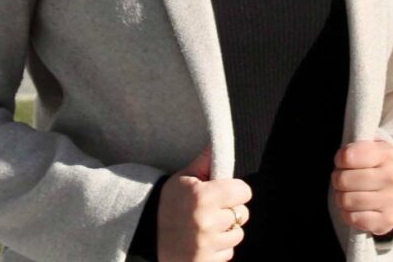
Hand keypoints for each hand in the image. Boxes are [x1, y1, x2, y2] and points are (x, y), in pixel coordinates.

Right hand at [158, 146, 251, 261]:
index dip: (236, 190)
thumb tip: (217, 141)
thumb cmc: (169, 203)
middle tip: (213, 209)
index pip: (243, 191)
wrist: (149, 235)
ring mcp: (207, 245)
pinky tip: (204, 242)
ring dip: (227, 230)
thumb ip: (204, 162)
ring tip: (208, 226)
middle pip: (242, 213)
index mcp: (203, 196)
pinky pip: (229, 253)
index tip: (226, 191)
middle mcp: (207, 221)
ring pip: (238, 234)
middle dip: (231, 210)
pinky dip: (220, 248)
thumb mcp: (182, 178)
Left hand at [332, 140, 392, 236]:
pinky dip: (347, 214)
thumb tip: (342, 158)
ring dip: (341, 197)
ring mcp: (391, 201)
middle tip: (343, 179)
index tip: (342, 162)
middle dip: (337, 179)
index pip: (348, 156)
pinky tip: (354, 208)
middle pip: (344, 180)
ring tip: (347, 193)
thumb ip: (354, 148)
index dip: (339, 159)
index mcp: (387, 154)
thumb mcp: (368, 148)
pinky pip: (353, 218)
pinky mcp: (387, 221)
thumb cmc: (373, 166)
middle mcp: (392, 177)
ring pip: (346, 200)